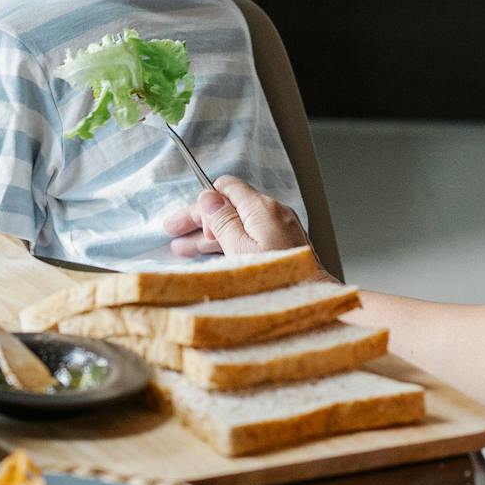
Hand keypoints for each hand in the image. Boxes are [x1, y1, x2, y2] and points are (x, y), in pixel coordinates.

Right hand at [160, 176, 319, 269]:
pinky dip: (228, 242)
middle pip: (229, 207)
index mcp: (261, 207)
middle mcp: (272, 212)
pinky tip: (210, 253)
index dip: (202, 203)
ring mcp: (279, 227)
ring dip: (209, 234)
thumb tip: (208, 197)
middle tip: (174, 232)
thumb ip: (222, 221)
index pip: (226, 188)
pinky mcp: (282, 242)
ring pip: (237, 223)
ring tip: (183, 249)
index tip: (184, 222)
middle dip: (199, 220)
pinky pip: (249, 235)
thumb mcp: (239, 249)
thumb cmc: (275, 277)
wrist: (310, 296)